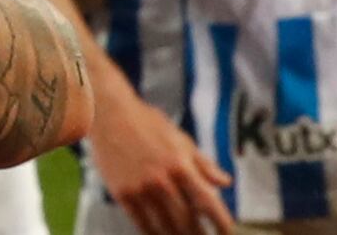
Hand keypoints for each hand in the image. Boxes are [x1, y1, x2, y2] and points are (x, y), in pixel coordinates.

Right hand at [89, 82, 232, 233]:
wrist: (108, 113)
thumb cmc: (146, 123)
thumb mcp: (180, 139)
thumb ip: (204, 164)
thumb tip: (225, 182)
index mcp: (180, 165)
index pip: (208, 203)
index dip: (221, 223)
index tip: (228, 232)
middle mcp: (162, 180)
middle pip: (188, 221)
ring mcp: (140, 189)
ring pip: (166, 227)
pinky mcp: (123, 193)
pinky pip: (142, 224)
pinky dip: (155, 233)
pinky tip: (161, 234)